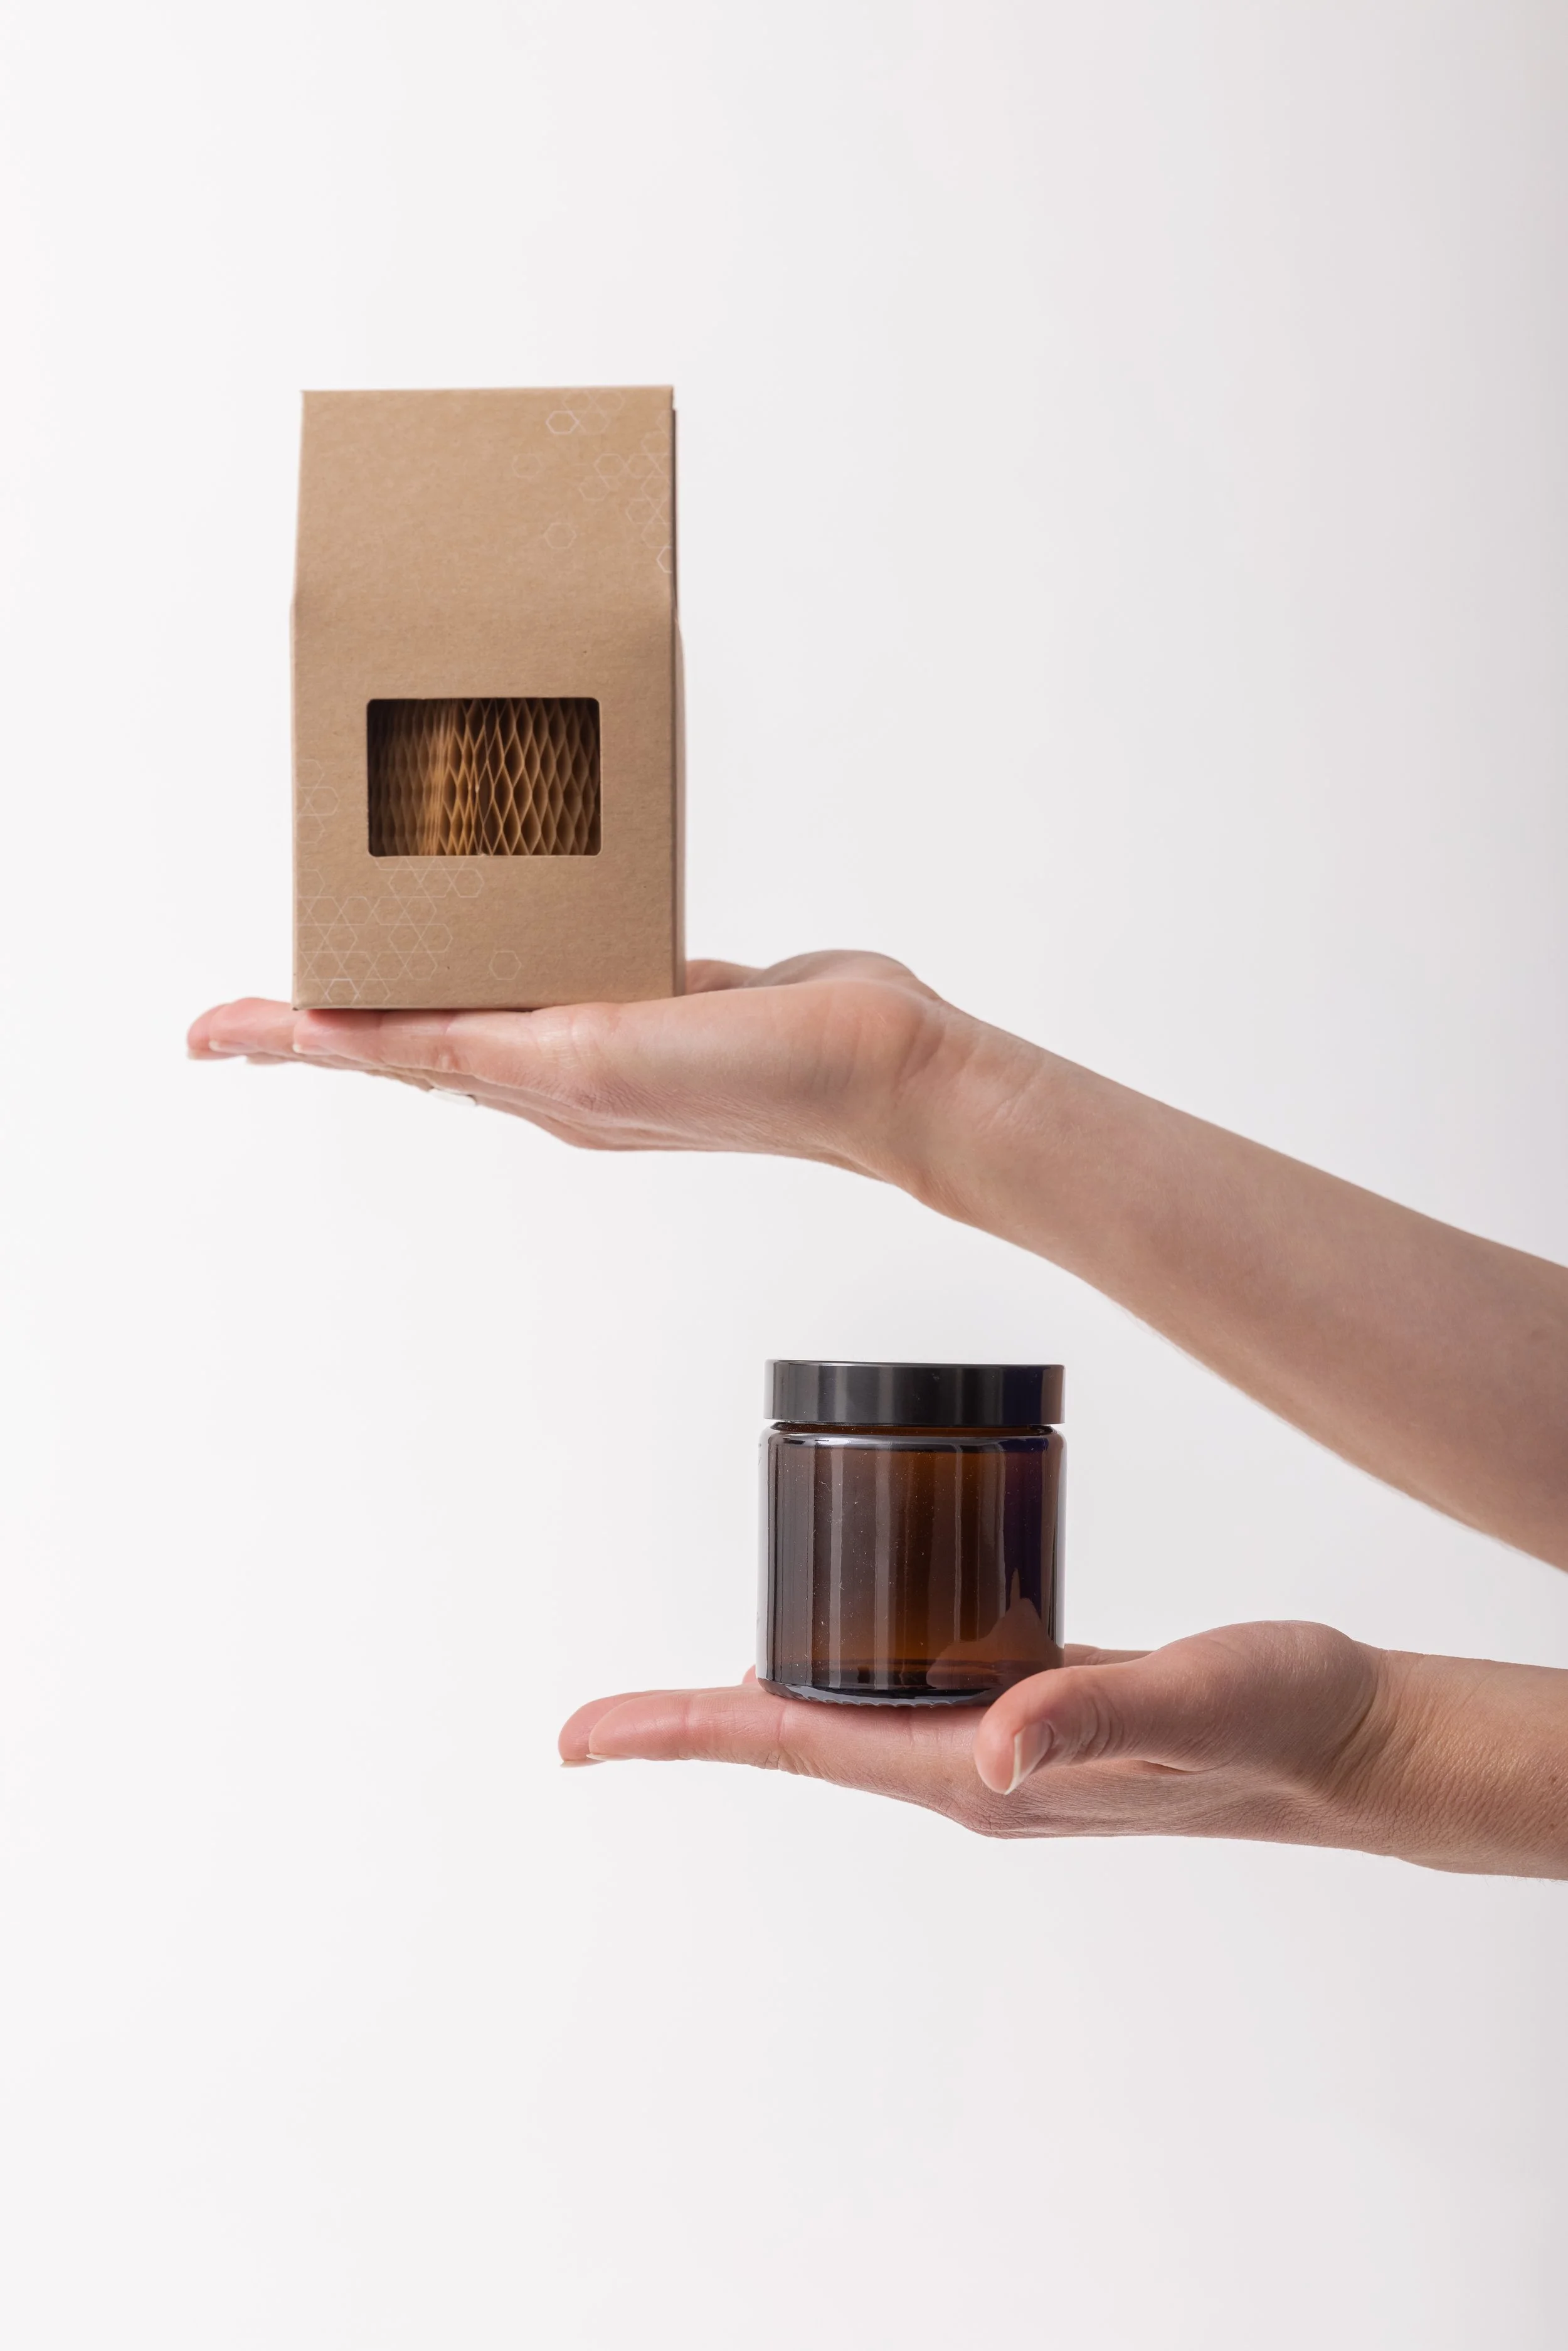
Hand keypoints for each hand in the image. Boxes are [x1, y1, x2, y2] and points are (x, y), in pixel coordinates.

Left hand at [187, 952, 1009, 1192]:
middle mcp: (560, 1064)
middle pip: (417, 1030)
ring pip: (486, 989)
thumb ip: (504, 1050)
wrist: (888, 1074)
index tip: (209, 1035)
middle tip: (266, 988)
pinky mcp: (667, 990)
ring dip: (424, 964)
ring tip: (370, 924)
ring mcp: (614, 1029)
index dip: (291, 1038)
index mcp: (536, 1084)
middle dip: (336, 1008)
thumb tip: (418, 1046)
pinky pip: (564, 955)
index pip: (382, 1055)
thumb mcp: (605, 1060)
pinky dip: (517, 933)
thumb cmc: (763, 1082)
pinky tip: (514, 897)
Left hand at [559, 1625, 1567, 1878]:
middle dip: (693, 1732)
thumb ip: (1092, 1714)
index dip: (684, 1734)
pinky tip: (834, 1635)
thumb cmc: (1280, 1720)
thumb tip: (987, 1748)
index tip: (584, 1738)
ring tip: (677, 1696)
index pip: (799, 1747)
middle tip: (593, 1727)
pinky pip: (908, 1693)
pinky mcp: (1034, 1706)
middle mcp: (975, 1768)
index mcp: (981, 1774)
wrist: (1350, 1737)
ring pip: (850, 1718)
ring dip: (762, 1704)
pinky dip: (847, 1667)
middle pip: (800, 1742)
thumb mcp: (1187, 1699)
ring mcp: (1002, 1744)